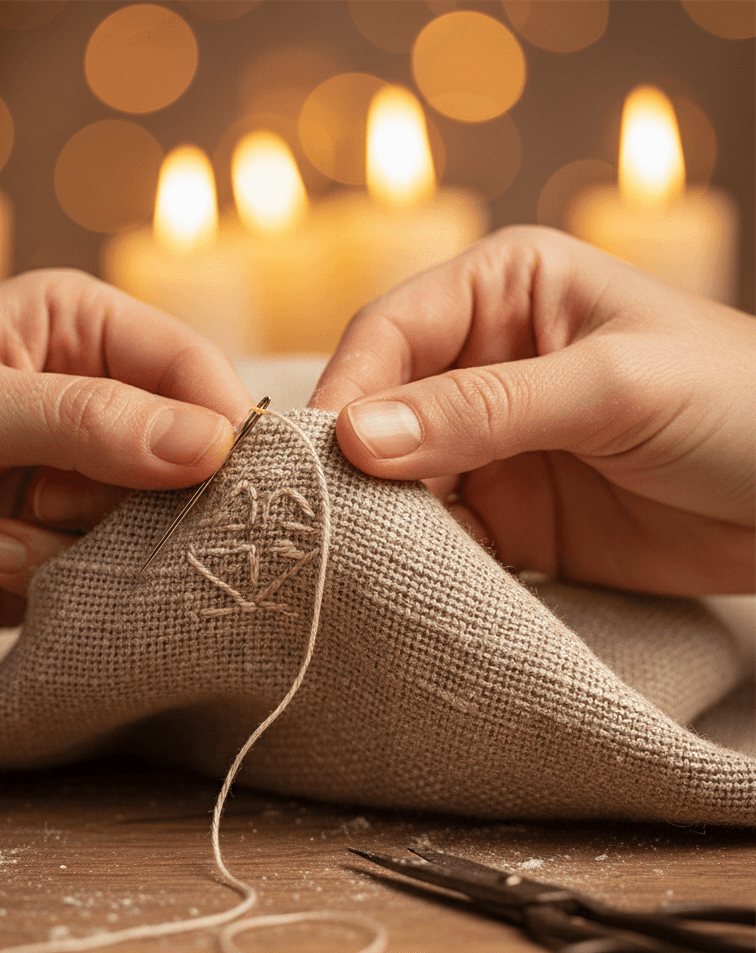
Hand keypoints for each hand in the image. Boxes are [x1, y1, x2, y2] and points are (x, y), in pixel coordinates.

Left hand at [0, 270, 251, 641]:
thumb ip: (85, 421)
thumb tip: (214, 442)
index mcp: (77, 332)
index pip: (190, 370)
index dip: (219, 426)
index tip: (220, 482)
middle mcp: (91, 407)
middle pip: (185, 462)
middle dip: (136, 503)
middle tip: (55, 506)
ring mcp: (73, 485)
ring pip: (147, 533)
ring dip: (75, 552)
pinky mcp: (55, 553)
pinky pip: (98, 583)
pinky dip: (41, 586)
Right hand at [313, 226, 753, 594]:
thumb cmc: (740, 402)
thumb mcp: (612, 387)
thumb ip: (484, 408)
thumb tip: (358, 435)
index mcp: (504, 291)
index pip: (392, 332)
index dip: (348, 389)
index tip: (322, 455)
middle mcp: (482, 361)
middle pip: (381, 406)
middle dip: (353, 459)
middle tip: (324, 514)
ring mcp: (489, 444)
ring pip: (399, 477)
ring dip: (380, 515)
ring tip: (356, 555)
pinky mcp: (506, 515)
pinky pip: (439, 536)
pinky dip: (420, 559)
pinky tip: (408, 579)